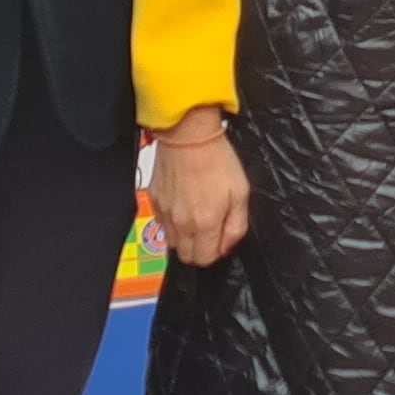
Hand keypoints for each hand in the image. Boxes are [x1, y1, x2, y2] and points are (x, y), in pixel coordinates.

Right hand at [149, 110, 250, 266]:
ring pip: (172, 242)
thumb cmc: (216, 158)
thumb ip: (236, 226)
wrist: (188, 134)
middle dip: (200, 248)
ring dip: (185, 236)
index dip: (215, 252)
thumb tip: (228, 246)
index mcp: (204, 224)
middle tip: (211, 228)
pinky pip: (162, 222)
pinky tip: (183, 203)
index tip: (221, 237)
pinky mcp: (154, 200)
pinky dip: (172, 221)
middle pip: (186, 256)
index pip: (204, 259)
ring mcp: (164, 213)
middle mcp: (180, 223)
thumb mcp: (240, 193)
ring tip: (197, 214)